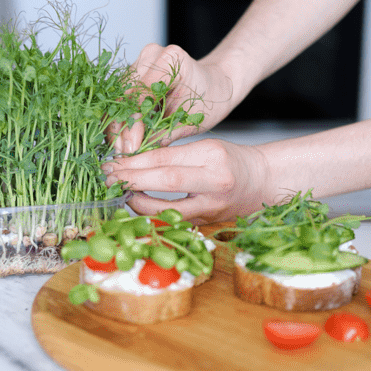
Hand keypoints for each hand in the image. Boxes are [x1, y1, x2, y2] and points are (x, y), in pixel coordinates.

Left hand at [103, 138, 270, 223]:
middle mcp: (214, 182)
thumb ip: (172, 153)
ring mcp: (211, 207)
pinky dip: (151, 215)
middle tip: (106, 179)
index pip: (165, 158)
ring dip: (137, 203)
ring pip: (167, 209)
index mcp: (213, 156)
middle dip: (131, 181)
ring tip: (119, 194)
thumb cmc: (232, 160)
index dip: (134, 162)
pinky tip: (137, 207)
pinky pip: (173, 221)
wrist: (264, 182)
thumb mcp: (205, 147)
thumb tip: (131, 161)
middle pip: (166, 181)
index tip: (110, 164)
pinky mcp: (206, 223)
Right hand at [112, 44, 237, 154]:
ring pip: (116, 100)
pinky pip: (117, 100)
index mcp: (170, 59)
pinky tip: (121, 139)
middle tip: (124, 154)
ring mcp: (137, 63)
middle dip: (121, 128)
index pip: (140, 95)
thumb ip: (162, 135)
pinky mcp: (130, 75)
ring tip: (121, 150)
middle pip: (123, 97)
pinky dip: (118, 121)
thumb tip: (136, 154)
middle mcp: (149, 56)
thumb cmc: (209, 99)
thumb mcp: (190, 120)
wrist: (214, 86)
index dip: (133, 124)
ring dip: (116, 126)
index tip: (132, 149)